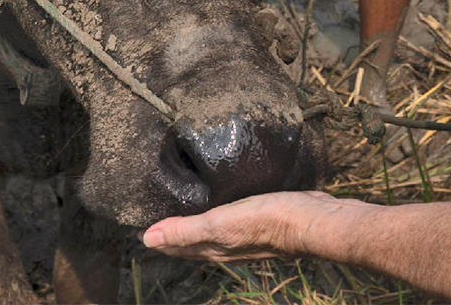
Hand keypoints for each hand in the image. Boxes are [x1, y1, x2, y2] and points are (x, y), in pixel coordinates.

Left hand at [142, 190, 359, 261]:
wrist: (311, 220)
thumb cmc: (266, 220)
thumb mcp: (220, 224)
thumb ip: (185, 230)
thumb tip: (148, 238)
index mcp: (213, 247)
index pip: (175, 246)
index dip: (158, 238)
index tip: (140, 228)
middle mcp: (226, 245)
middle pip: (191, 242)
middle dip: (172, 233)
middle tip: (155, 219)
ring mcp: (244, 234)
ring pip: (210, 232)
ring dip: (194, 225)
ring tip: (182, 211)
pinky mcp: (258, 219)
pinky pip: (230, 219)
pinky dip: (218, 214)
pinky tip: (223, 203)